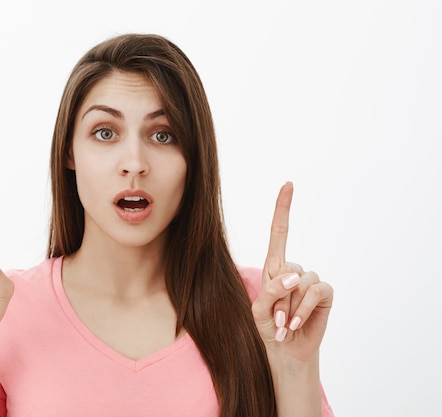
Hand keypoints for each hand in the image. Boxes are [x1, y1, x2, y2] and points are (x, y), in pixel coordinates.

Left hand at [252, 182, 332, 361]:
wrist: (284, 352)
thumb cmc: (270, 328)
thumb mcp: (259, 310)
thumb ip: (271, 290)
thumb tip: (295, 277)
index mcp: (274, 267)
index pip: (279, 232)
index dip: (283, 208)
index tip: (288, 184)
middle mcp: (294, 270)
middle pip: (286, 269)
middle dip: (277, 297)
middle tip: (275, 319)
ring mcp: (310, 282)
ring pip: (300, 281)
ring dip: (289, 306)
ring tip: (286, 323)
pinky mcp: (324, 294)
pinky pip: (315, 292)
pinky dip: (303, 309)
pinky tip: (296, 324)